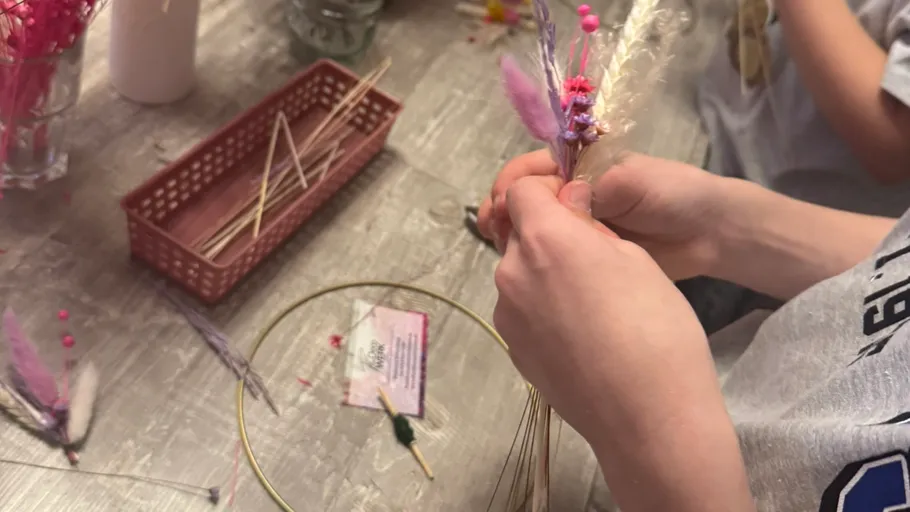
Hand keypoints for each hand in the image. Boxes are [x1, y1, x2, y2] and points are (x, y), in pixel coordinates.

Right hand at [479, 150, 725, 279]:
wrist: (711, 232)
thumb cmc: (674, 193)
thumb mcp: (631, 179)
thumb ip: (592, 187)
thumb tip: (556, 197)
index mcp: (581, 167)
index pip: (532, 169)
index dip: (513, 183)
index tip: (504, 202)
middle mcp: (572, 195)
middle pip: (524, 199)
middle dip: (504, 208)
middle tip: (492, 227)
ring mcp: (577, 227)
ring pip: (532, 229)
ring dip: (511, 234)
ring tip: (499, 244)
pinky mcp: (584, 256)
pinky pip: (551, 256)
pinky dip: (533, 258)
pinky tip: (523, 268)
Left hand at [492, 177, 708, 443]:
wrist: (648, 417)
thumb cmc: (656, 328)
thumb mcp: (635, 258)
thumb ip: (589, 227)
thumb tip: (568, 208)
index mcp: (543, 240)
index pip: (520, 190)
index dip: (547, 189)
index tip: (576, 204)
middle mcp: (511, 274)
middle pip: (517, 234)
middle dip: (547, 233)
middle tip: (593, 256)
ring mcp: (507, 316)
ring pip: (519, 274)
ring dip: (544, 272)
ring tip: (591, 302)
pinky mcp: (513, 351)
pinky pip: (523, 311)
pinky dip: (543, 309)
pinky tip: (582, 333)